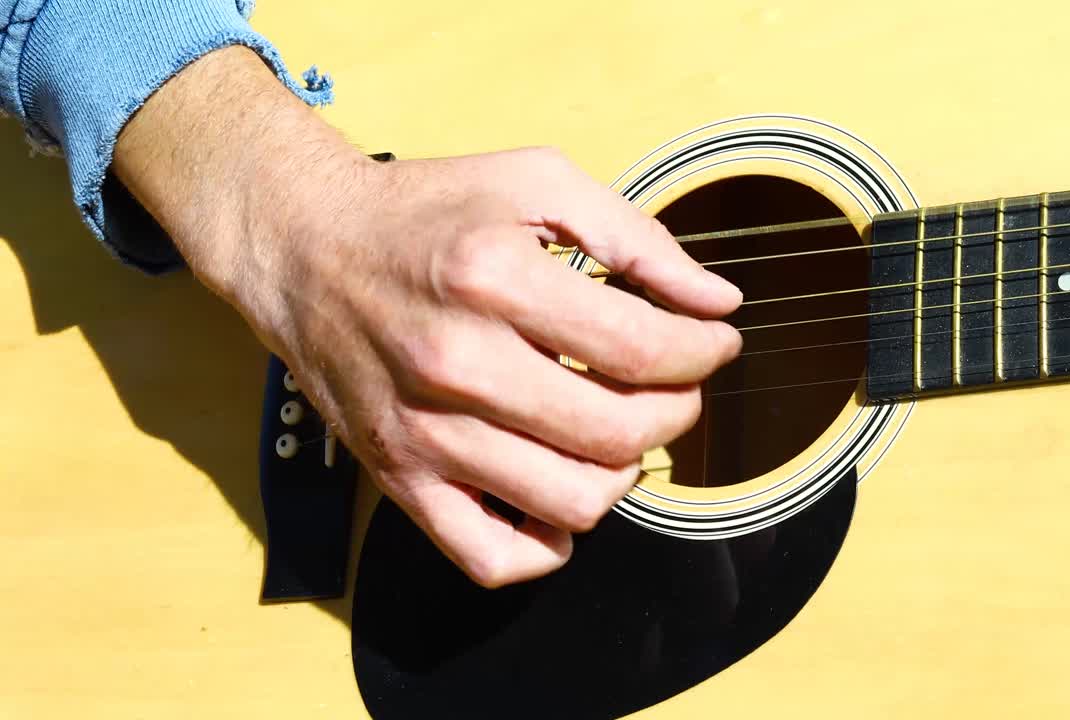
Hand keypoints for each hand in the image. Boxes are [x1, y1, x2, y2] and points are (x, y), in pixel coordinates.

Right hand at [114, 47, 741, 586]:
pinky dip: (547, 544)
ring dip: (624, 474)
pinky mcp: (399, 478)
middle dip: (677, 412)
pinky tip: (559, 491)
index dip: (704, 353)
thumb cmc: (425, 211)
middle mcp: (456, 364)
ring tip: (619, 432)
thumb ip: (637, 237)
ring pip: (571, 503)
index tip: (714, 342)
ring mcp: (423, 433)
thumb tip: (718, 301)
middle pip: (617, 434)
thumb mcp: (536, 181)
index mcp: (494, 278)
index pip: (643, 350)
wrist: (303, 246)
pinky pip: (492, 557)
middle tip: (675, 386)